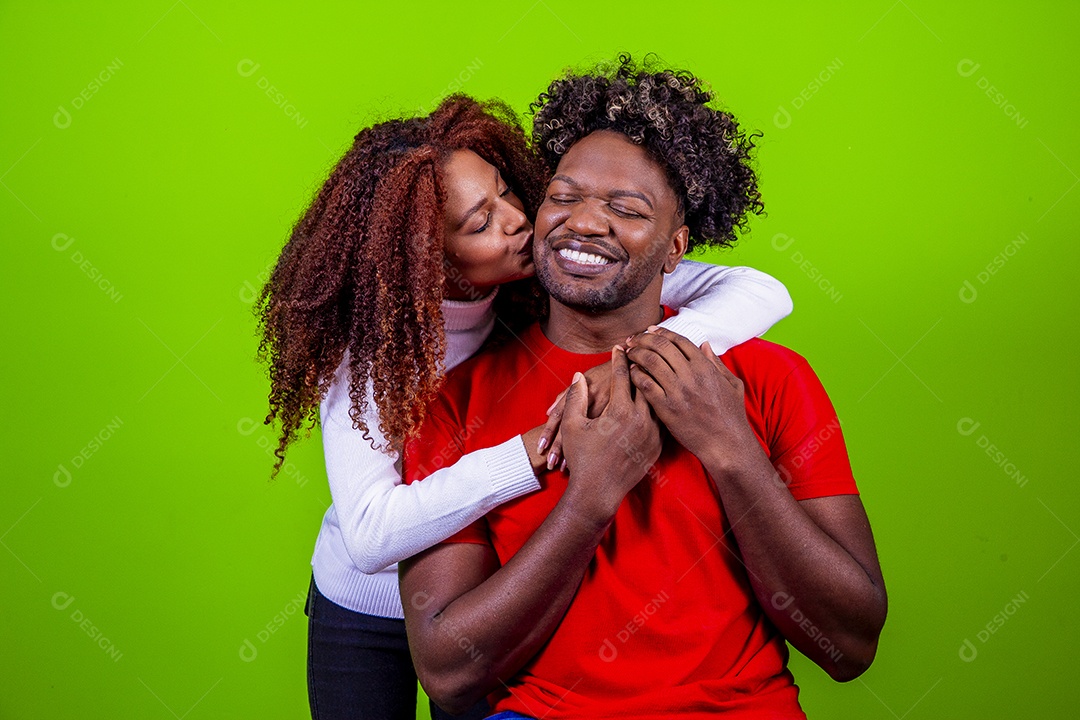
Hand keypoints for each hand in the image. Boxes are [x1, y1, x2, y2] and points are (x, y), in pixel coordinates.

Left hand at [535, 360, 612, 470]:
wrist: (634, 366)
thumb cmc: (605, 376)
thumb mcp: (586, 380)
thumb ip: (567, 396)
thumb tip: (547, 412)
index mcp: (581, 393)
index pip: (560, 414)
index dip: (549, 432)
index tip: (539, 448)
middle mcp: (593, 402)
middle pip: (573, 428)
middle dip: (560, 448)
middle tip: (550, 464)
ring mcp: (609, 411)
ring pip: (590, 435)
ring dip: (576, 453)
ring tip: (565, 468)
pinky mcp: (623, 418)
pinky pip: (610, 437)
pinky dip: (599, 449)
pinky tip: (594, 462)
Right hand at [559, 347, 661, 521]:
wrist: (598, 492)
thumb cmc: (582, 458)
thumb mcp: (572, 425)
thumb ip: (576, 397)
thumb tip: (579, 376)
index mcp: (619, 412)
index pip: (622, 376)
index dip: (619, 359)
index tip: (619, 346)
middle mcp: (641, 420)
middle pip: (646, 383)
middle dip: (642, 365)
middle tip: (640, 350)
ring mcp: (653, 434)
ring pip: (658, 400)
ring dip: (654, 384)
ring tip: (652, 370)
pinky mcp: (658, 446)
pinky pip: (662, 419)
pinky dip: (660, 406)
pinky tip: (659, 397)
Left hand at [624, 327, 757, 471]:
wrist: (726, 444)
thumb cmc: (731, 416)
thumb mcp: (732, 384)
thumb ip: (717, 363)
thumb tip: (704, 344)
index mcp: (705, 367)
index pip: (679, 340)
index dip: (662, 332)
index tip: (650, 330)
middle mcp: (690, 376)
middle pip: (661, 346)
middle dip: (643, 339)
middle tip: (633, 339)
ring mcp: (677, 392)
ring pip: (650, 362)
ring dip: (637, 353)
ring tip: (629, 352)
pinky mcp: (667, 409)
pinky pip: (645, 385)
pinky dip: (636, 375)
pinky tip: (632, 372)